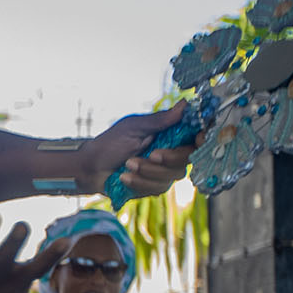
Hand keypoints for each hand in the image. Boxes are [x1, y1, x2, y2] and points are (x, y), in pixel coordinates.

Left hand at [79, 101, 194, 196]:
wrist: (90, 169)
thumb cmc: (110, 144)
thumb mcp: (133, 127)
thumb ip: (160, 120)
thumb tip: (184, 105)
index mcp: (169, 134)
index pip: (195, 135)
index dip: (202, 137)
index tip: (198, 138)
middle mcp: (171, 152)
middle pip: (188, 158)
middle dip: (169, 158)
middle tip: (151, 154)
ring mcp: (164, 171)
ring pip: (173, 175)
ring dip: (148, 171)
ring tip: (127, 165)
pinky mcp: (154, 186)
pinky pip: (157, 187)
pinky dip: (139, 182)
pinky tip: (124, 177)